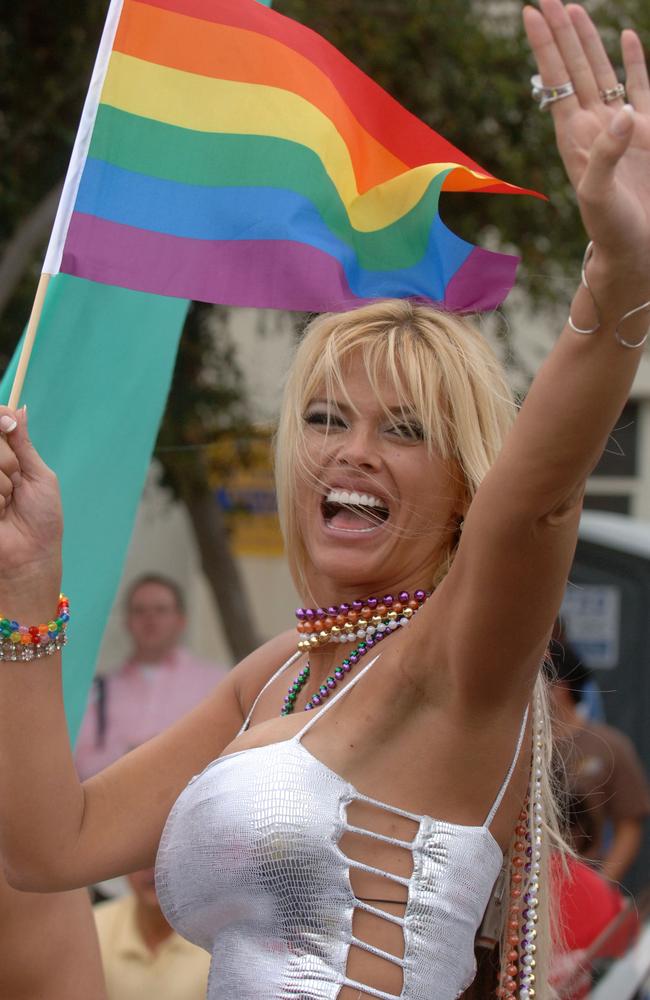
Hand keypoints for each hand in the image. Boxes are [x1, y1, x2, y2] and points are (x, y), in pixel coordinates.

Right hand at [0, 406, 62, 603]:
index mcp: (7, 457)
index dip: (0, 418)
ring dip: (3, 484)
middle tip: (16, 483)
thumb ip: (24, 444)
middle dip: (7, 461)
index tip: (7, 422)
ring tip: (7, 504)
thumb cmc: (41, 519)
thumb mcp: (39, 476)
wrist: (29, 556)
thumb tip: (19, 410)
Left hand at [524, 1, 649, 282]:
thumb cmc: (612, 230)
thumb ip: (606, 155)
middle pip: (574, 68)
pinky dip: (633, 61)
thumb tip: (622, 110)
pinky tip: (626, 38)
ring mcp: (620, 127)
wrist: (636, 250)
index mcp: (575, 137)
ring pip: (601, 72)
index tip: (530, 12)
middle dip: (561, 33)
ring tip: (575, 9)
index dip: (544, 45)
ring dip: (588, 41)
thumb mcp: (599, 196)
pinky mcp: (647, 133)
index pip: (555, 81)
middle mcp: (593, 126)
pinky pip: (640, 85)